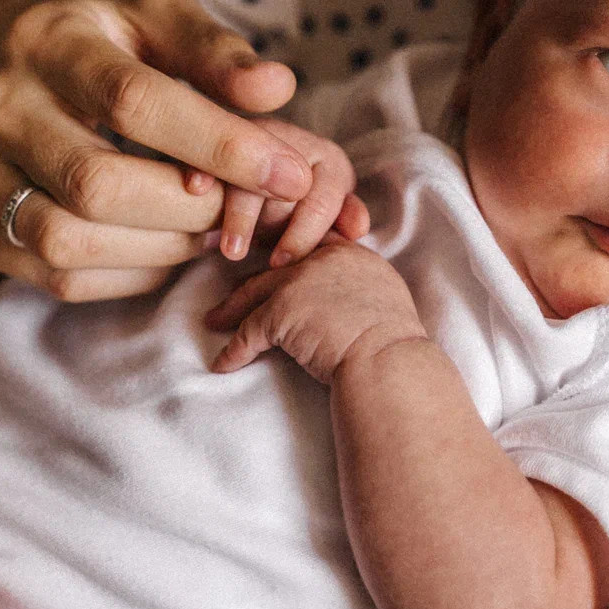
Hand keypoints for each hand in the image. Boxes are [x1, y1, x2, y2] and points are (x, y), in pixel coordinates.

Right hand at [0, 0, 314, 301]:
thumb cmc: (104, 45)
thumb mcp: (157, 22)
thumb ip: (216, 53)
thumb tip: (275, 88)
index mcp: (47, 38)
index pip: (134, 101)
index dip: (220, 145)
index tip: (291, 174)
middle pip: (97, 185)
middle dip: (191, 209)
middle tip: (246, 211)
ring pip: (69, 241)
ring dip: (161, 250)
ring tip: (211, 229)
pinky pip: (54, 275)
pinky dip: (128, 275)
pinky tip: (165, 248)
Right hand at [188, 118, 369, 266]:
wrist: (265, 189)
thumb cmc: (298, 214)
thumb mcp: (322, 219)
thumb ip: (340, 220)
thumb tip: (358, 228)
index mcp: (330, 162)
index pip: (321, 197)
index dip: (303, 233)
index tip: (282, 262)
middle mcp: (296, 142)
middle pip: (281, 181)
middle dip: (263, 221)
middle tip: (241, 255)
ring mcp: (257, 135)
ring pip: (248, 169)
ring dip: (236, 210)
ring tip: (226, 247)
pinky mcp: (222, 138)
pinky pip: (213, 150)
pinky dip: (203, 169)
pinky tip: (196, 188)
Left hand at [205, 237, 425, 383]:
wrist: (389, 364)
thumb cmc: (394, 346)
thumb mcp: (384, 298)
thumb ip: (361, 285)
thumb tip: (344, 299)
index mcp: (349, 253)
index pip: (307, 244)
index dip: (285, 254)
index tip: (268, 264)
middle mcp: (321, 259)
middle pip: (275, 268)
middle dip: (251, 283)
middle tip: (231, 295)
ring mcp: (299, 282)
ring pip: (254, 294)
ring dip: (230, 311)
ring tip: (214, 322)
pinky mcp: (281, 311)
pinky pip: (249, 332)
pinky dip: (234, 351)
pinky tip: (224, 364)